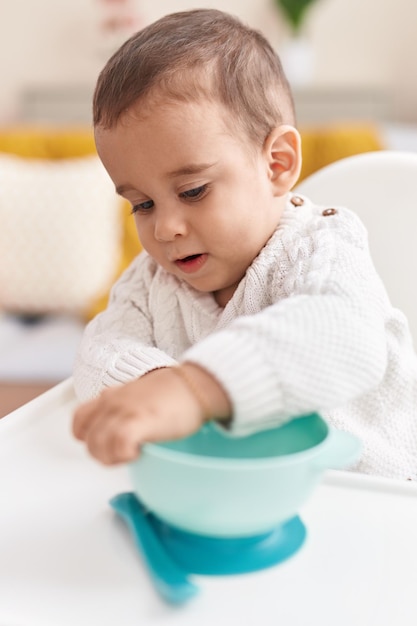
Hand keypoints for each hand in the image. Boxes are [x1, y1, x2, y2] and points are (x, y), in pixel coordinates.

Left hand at [72, 364, 230, 464]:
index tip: (107, 444)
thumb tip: (127, 428)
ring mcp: (123, 411)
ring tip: (131, 455)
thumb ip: (128, 408)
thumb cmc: (177, 392)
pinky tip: (138, 453)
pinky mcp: (138, 421)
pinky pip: (117, 445)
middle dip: (101, 453)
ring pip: (97, 445)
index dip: (89, 437)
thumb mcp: (142, 395)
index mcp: (112, 395)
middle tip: (122, 454)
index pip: (79, 420)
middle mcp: (112, 402)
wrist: (196, 384)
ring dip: (111, 457)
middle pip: (86, 438)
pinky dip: (124, 455)